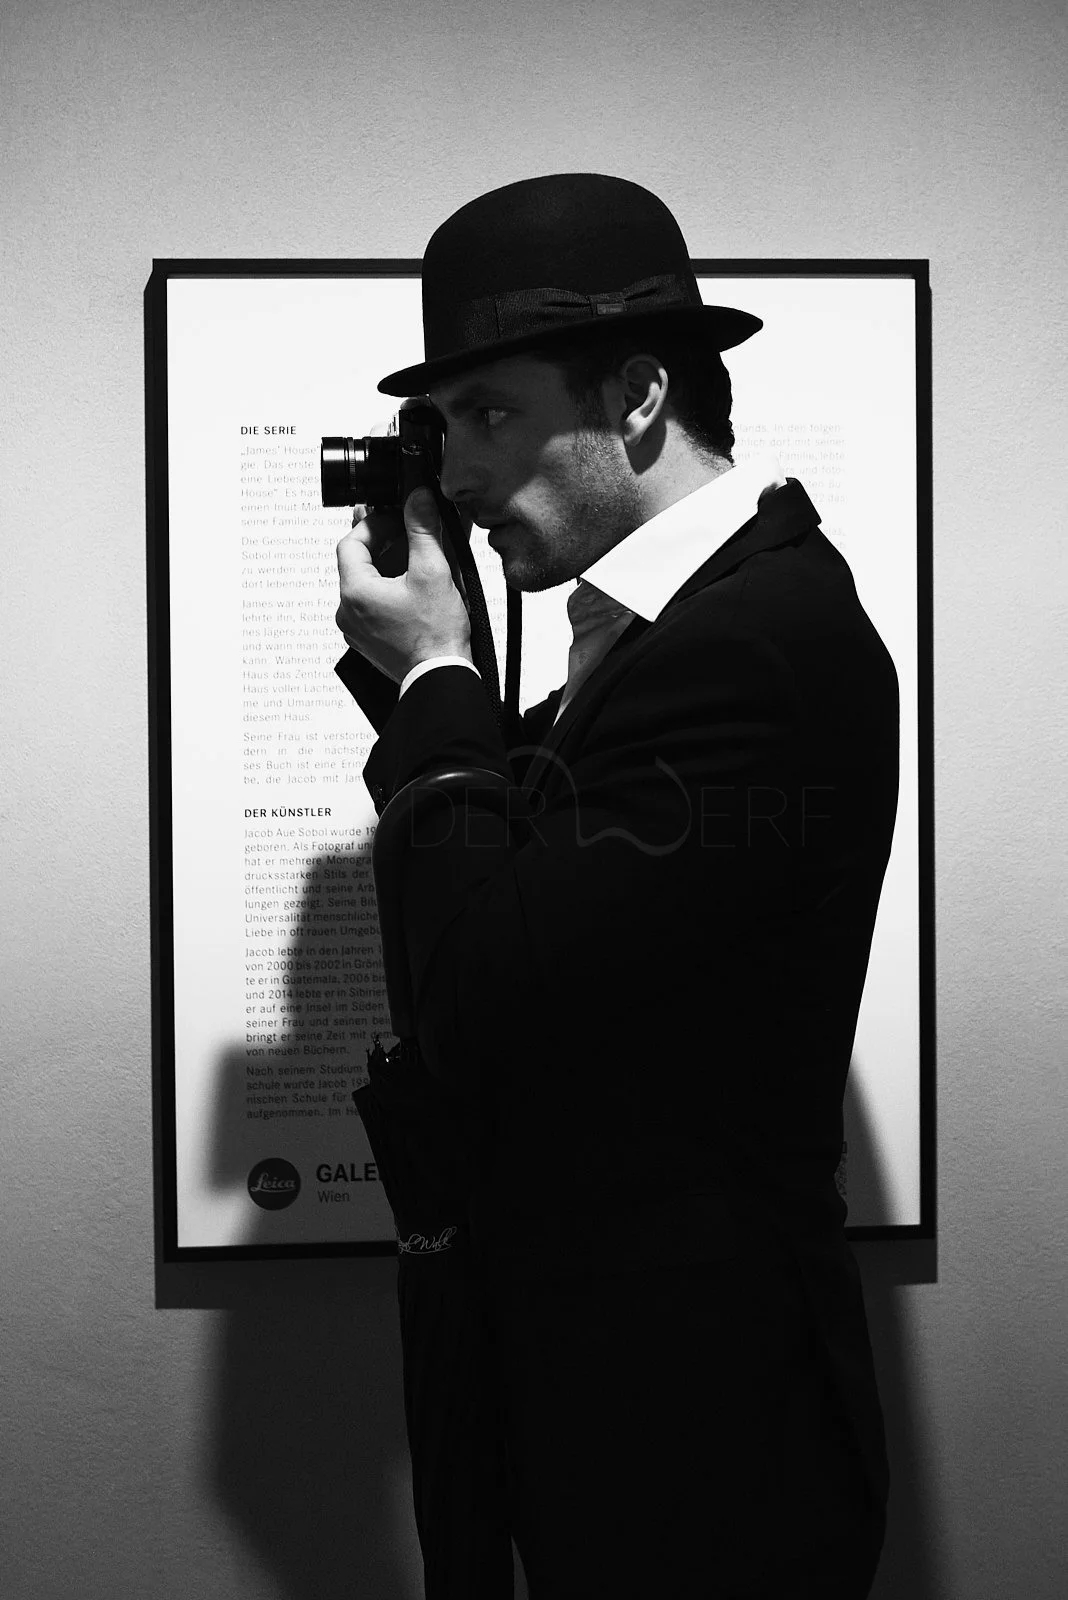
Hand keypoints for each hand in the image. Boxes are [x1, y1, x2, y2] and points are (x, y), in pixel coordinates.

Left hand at [336, 489, 472, 683]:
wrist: (440, 677)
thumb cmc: (436, 636)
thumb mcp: (432, 572)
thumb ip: (422, 529)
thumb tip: (418, 498)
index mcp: (355, 592)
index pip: (352, 541)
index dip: (375, 524)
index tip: (399, 519)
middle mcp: (348, 611)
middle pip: (359, 562)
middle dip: (386, 544)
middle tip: (412, 534)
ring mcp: (357, 628)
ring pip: (367, 584)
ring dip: (390, 567)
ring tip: (420, 560)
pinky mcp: (369, 640)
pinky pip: (373, 605)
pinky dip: (390, 589)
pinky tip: (415, 586)